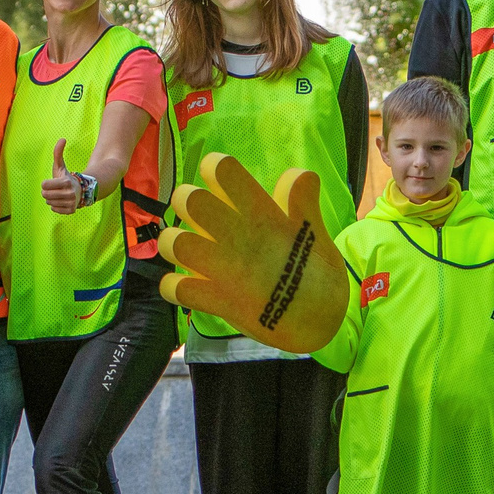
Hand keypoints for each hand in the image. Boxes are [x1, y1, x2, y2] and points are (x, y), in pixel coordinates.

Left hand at [42, 137, 85, 214]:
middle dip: (47, 192)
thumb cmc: (65, 177)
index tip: (51, 182)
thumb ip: (58, 153)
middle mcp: (70, 194)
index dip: (45, 183)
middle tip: (54, 189)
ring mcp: (71, 203)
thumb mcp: (60, 166)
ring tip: (59, 194)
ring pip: (49, 203)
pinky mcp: (71, 211)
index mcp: (66, 182)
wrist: (80, 190)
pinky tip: (61, 201)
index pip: (44, 185)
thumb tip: (62, 139)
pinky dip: (56, 206)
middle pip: (45, 195)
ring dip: (51, 199)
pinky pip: (54, 209)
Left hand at [156, 152, 348, 354]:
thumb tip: (299, 173)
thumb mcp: (316, 234)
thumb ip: (301, 202)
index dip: (215, 167)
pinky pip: (177, 289)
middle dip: (186, 200)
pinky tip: (184, 283)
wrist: (320, 327)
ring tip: (186, 246)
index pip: (225, 172)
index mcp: (264, 217)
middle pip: (190, 202)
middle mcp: (239, 239)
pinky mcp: (217, 301)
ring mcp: (225, 271)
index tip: (219, 177)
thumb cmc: (319, 277)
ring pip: (175, 243)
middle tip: (197, 212)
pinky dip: (173, 286)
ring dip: (174, 242)